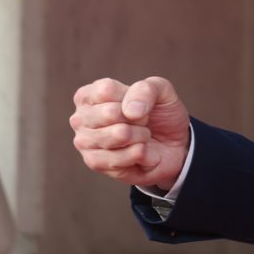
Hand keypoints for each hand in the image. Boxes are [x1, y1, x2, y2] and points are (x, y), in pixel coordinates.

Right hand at [69, 76, 190, 190]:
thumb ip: (146, 90)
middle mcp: (80, 118)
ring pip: (118, 135)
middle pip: (110, 113)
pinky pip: (122, 157)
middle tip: (142, 122)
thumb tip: (130, 111)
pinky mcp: (95, 164)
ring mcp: (84, 143)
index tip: (138, 104)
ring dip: (141, 135)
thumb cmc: (160, 113)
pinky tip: (141, 150)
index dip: (131, 97)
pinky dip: (140, 153)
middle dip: (138, 118)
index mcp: (89, 95)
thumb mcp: (161, 90)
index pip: (106, 90)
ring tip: (143, 135)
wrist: (173, 145)